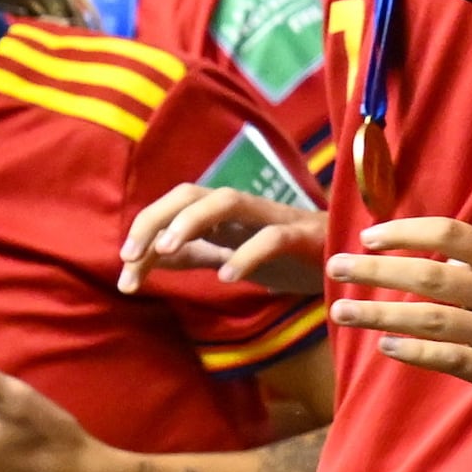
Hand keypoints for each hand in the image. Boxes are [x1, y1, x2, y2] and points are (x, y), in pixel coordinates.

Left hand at [122, 177, 324, 297]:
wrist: (348, 262)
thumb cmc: (287, 257)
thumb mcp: (230, 256)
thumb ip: (193, 254)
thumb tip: (144, 260)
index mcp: (225, 214)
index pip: (175, 205)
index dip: (145, 227)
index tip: (124, 265)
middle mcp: (244, 209)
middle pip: (193, 192)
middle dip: (157, 218)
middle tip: (132, 255)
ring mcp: (273, 218)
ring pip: (228, 201)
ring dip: (191, 222)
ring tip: (165, 251)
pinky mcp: (302, 238)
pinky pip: (271, 238)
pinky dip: (246, 255)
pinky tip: (226, 278)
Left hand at [327, 215, 471, 388]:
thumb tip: (436, 256)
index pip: (452, 233)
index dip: (406, 232)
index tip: (369, 237)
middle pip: (431, 275)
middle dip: (377, 270)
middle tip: (335, 268)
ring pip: (431, 319)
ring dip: (381, 313)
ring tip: (342, 311)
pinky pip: (449, 359)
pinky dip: (415, 352)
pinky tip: (385, 345)